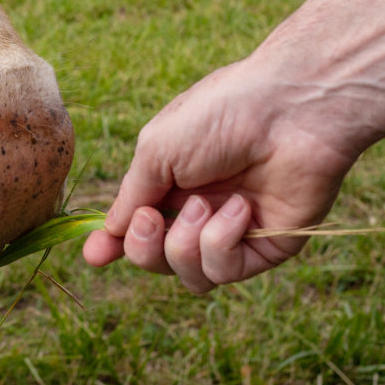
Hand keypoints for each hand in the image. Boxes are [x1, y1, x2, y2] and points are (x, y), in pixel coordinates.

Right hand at [82, 61, 359, 292]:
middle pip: (158, 259)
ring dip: (185, 243)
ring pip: (190, 275)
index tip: (95, 256)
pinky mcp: (268, 247)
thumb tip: (110, 231)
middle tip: (152, 218)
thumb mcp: (157, 148)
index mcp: (173, 180)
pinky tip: (239, 209)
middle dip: (145, 247)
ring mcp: (235, 231)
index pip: (138, 224)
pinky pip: (226, 270)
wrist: (289, 108)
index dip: (116, 243)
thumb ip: (132, 195)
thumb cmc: (220, 114)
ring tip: (204, 204)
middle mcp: (202, 209)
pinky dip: (222, 240)